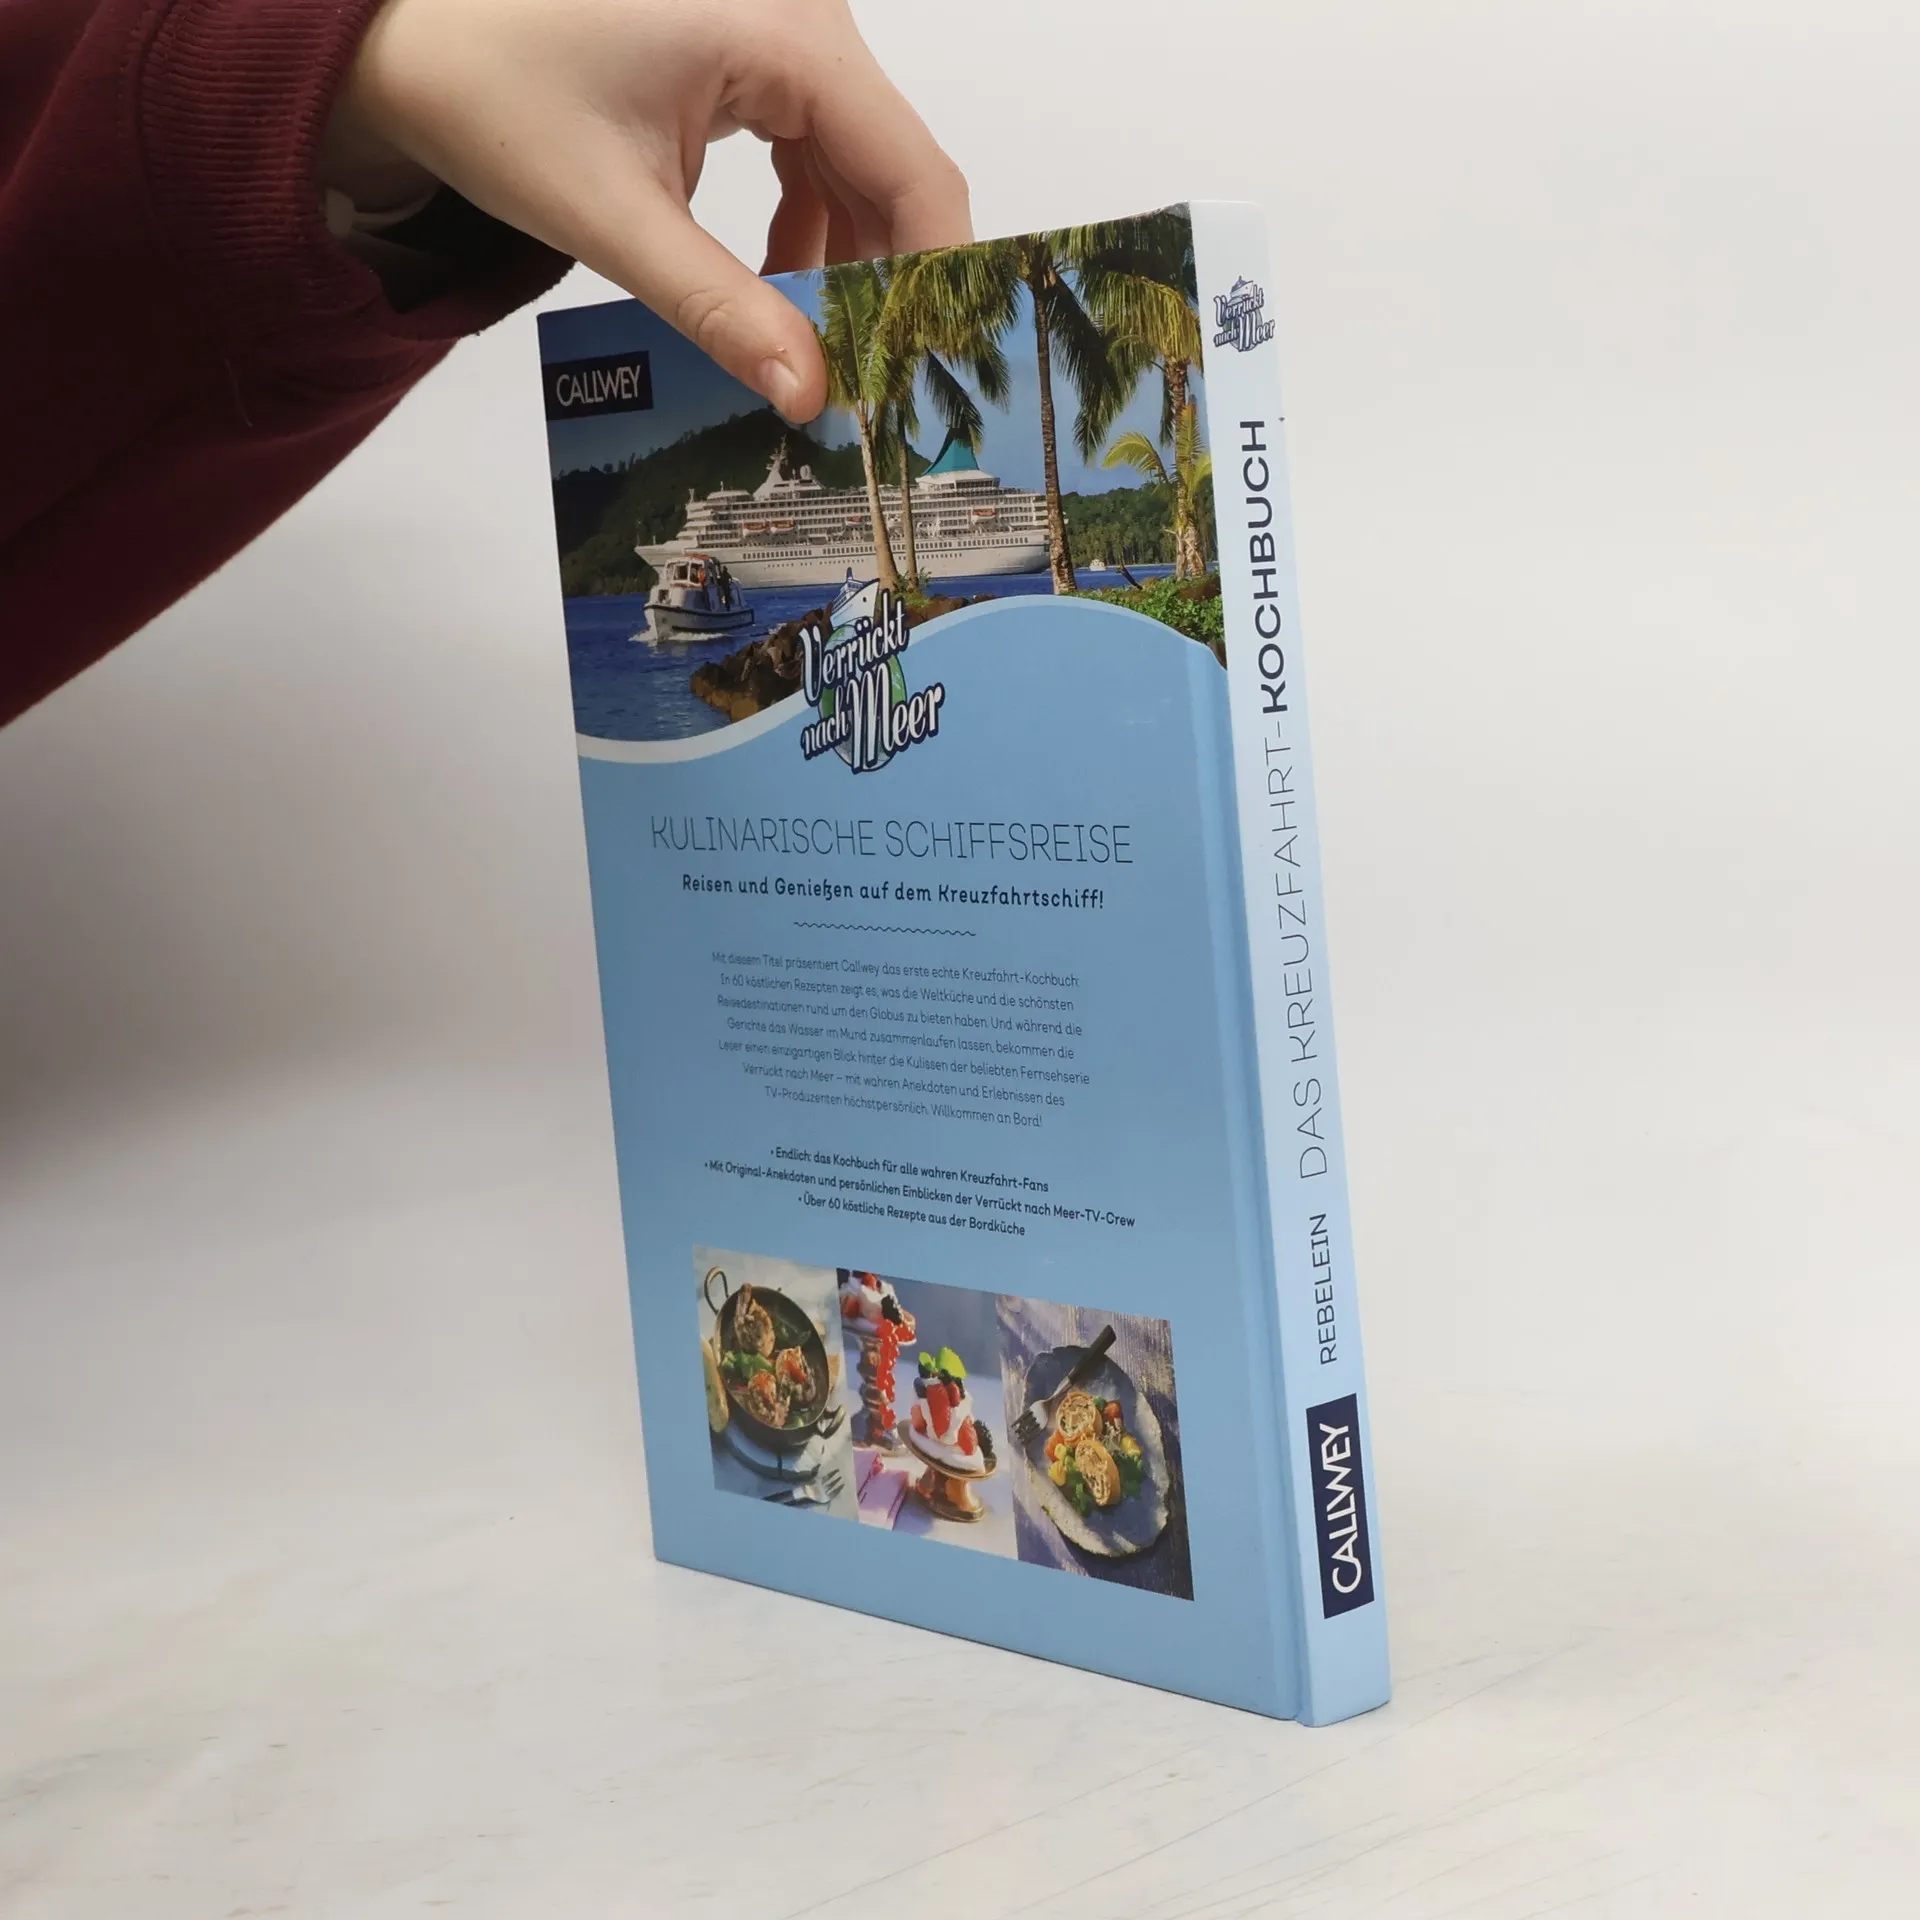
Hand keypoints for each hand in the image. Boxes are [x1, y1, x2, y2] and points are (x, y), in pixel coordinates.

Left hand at [321, 0, 971, 419]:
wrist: (415, 40)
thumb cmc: (495, 96)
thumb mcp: (615, 219)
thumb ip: (722, 311)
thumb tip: (809, 396)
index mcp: (781, 32)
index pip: (912, 167)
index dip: (937, 272)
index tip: (934, 366)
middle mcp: (800, 20)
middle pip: (895, 170)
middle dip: (888, 281)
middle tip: (876, 383)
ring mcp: (781, 36)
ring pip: (862, 170)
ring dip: (847, 264)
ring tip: (818, 350)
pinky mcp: (756, 61)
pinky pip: (817, 155)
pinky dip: (808, 230)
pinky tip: (776, 289)